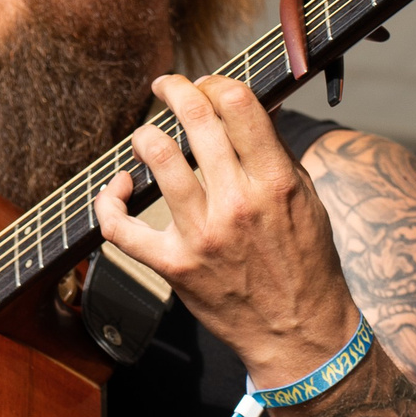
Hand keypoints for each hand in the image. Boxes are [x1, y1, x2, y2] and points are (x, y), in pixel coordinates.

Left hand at [94, 73, 361, 387]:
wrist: (299, 333)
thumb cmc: (306, 263)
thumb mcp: (307, 200)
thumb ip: (275, 154)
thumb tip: (248, 109)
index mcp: (275, 182)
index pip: (237, 104)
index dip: (214, 83)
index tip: (205, 85)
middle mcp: (237, 203)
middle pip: (194, 119)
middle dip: (174, 90)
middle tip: (166, 86)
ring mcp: (202, 234)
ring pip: (157, 158)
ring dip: (145, 136)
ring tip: (145, 136)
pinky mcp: (174, 265)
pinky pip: (120, 228)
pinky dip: (108, 202)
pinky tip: (116, 188)